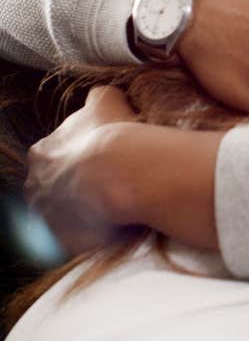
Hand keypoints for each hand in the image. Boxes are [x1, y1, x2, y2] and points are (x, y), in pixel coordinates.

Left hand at [24, 86, 136, 254]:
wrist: (121, 173)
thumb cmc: (112, 132)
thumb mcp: (106, 99)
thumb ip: (98, 98)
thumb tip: (100, 98)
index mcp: (41, 154)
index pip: (54, 155)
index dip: (80, 154)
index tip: (101, 154)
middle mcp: (36, 187)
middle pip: (55, 186)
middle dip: (75, 184)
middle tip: (106, 180)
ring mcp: (49, 218)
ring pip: (66, 213)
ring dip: (84, 209)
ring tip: (114, 202)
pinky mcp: (68, 242)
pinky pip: (83, 237)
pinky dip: (96, 231)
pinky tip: (117, 220)